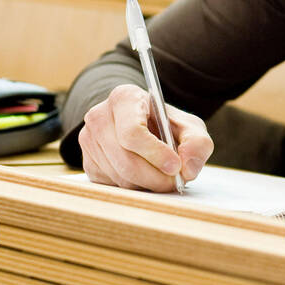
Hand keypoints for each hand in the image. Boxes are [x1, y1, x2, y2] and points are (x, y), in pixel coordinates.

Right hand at [78, 82, 212, 191]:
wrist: (143, 125)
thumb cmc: (165, 124)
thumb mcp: (189, 126)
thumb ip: (197, 143)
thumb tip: (188, 168)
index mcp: (124, 98)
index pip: (133, 132)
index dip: (155, 154)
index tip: (175, 167)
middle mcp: (99, 117)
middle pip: (126, 159)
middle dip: (155, 176)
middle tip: (175, 181)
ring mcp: (88, 141)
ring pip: (120, 176)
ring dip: (147, 184)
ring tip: (162, 176)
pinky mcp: (88, 163)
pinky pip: (112, 185)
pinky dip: (134, 187)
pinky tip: (145, 176)